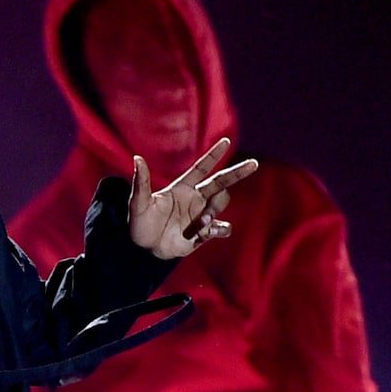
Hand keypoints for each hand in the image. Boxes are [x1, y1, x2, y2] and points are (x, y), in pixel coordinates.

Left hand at [127, 137, 258, 258]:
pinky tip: (209, 231)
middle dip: (238, 172)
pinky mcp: (204, 233)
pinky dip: (219, 229)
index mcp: (182, 188)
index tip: (226, 140)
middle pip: (221, 182)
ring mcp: (201, 215)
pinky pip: (222, 228)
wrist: (143, 251)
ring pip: (220, 204)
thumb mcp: (138, 203)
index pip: (201, 168)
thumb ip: (141, 182)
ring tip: (200, 223)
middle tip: (253, 163)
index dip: (213, 155)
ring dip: (213, 211)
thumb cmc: (140, 224)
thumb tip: (136, 159)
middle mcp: (195, 199)